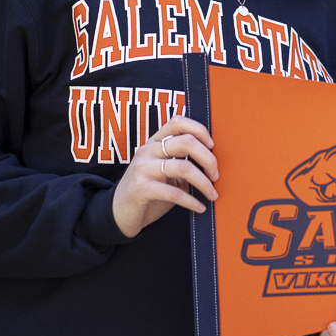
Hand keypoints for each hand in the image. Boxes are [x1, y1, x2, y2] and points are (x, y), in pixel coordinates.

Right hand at [113, 115, 217, 237]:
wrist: (120, 213)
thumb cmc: (149, 190)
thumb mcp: (164, 171)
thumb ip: (182, 161)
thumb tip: (212, 161)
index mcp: (154, 143)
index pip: (178, 122)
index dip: (199, 130)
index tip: (212, 146)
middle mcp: (147, 151)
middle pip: (186, 143)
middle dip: (208, 159)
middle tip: (216, 176)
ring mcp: (142, 168)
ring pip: (184, 167)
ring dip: (204, 183)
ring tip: (212, 194)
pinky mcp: (141, 188)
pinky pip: (174, 193)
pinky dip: (192, 201)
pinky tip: (200, 207)